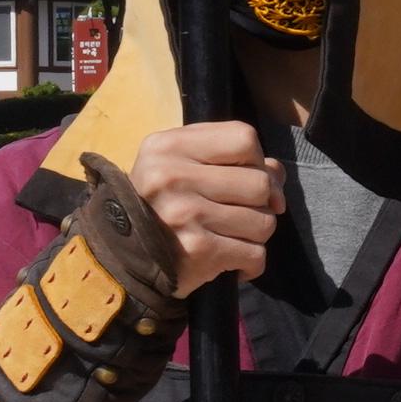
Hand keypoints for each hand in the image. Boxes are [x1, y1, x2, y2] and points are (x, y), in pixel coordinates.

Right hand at [128, 122, 283, 295]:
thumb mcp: (183, 166)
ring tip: (229, 236)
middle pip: (261, 183)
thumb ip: (231, 158)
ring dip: (256, 235)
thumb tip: (277, 174)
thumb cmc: (162, 205)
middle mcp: (171, 176)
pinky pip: (256, 254)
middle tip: (237, 214)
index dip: (256, 160)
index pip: (245, 138)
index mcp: (168, 146)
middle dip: (261, 204)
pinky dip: (251, 263)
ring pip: (264, 222)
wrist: (122, 259)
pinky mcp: (197, 249)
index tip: (243, 177)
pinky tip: (231, 261)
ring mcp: (183, 213)